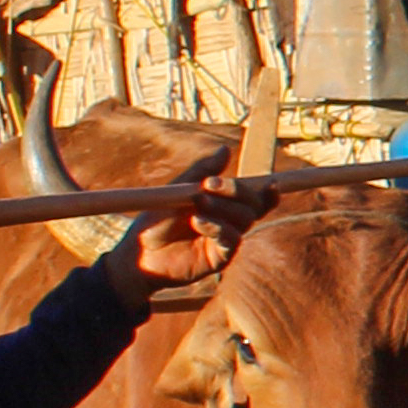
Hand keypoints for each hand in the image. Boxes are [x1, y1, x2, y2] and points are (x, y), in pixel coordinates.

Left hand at [114, 184, 258, 307]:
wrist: (138, 252)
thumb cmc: (156, 219)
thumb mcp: (179, 189)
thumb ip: (203, 171)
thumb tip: (226, 149)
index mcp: (224, 205)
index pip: (254, 198)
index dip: (267, 191)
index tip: (269, 182)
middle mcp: (229, 223)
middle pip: (254, 206)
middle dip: (237, 191)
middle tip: (210, 184)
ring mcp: (225, 241)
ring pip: (244, 220)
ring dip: (223, 206)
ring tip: (199, 201)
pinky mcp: (218, 258)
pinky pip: (231, 239)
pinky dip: (217, 227)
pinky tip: (197, 221)